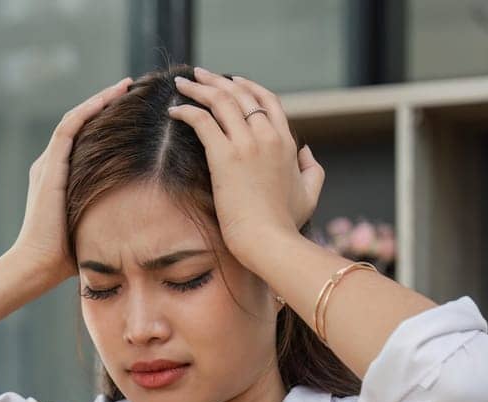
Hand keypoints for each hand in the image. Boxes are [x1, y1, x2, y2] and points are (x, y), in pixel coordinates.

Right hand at [8, 76, 132, 288]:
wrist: (39, 265)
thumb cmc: (68, 257)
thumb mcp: (96, 226)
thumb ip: (111, 212)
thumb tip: (145, 218)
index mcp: (61, 177)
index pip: (86, 138)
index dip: (107, 121)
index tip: (134, 109)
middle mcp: (52, 165)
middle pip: (81, 123)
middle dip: (106, 104)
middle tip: (134, 88)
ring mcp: (48, 164)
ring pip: (75, 119)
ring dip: (100, 100)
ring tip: (125, 85)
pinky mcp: (49, 167)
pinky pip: (69, 128)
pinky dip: (88, 109)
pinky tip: (109, 97)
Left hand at [166, 68, 323, 275]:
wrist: (270, 241)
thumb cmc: (286, 224)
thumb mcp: (310, 193)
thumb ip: (312, 168)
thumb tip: (306, 151)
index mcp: (287, 142)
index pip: (268, 101)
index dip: (249, 87)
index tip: (232, 81)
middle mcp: (268, 136)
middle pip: (241, 94)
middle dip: (218, 80)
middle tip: (200, 75)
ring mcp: (247, 144)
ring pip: (221, 101)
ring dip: (200, 88)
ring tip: (183, 84)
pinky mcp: (225, 157)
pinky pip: (202, 121)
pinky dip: (187, 110)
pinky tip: (174, 110)